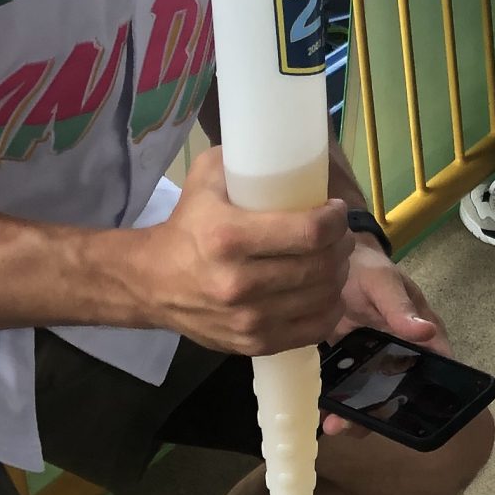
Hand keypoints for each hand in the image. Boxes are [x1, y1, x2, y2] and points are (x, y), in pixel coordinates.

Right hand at [136, 148, 350, 353]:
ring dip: (338, 275)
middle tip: (340, 234)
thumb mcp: (207, 178)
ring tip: (334, 259)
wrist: (152, 282)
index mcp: (229, 237)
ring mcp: (248, 319)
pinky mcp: (253, 344)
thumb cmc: (187, 224)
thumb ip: (244, 159)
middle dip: (341, 245)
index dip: (335, 220)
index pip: (309, 232)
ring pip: (322, 297)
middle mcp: (239, 283)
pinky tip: (326, 292)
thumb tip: (290, 150)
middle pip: (321, 266)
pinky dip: (329, 308)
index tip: (335, 210)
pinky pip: (314, 329)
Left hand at [321, 240, 449, 436]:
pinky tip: (321, 410)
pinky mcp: (352, 365)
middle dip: (377, 416)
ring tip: (331, 424)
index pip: (436, 371)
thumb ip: (400, 308)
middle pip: (401, 394)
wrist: (331, 260)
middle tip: (347, 424)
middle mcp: (404, 355)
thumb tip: (426, 332)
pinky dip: (337, 402)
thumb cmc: (367, 266)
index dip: (426, 396)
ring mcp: (376, 363)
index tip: (405, 416)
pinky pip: (349, 389)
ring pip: (373, 398)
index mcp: (424, 335)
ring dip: (355, 416)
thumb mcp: (383, 282)